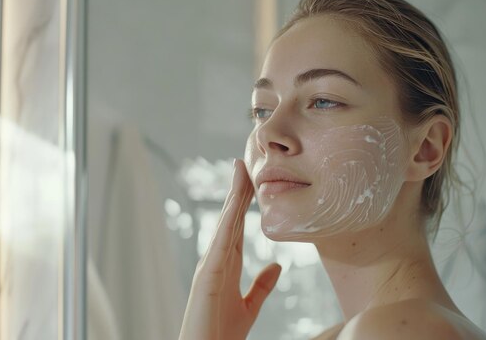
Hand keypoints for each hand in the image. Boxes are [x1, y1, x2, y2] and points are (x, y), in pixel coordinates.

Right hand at [179, 159, 282, 339]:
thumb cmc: (221, 333)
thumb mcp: (249, 307)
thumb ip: (262, 285)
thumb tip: (277, 266)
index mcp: (226, 266)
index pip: (237, 226)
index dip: (243, 203)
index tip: (251, 179)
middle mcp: (215, 260)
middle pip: (230, 218)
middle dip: (238, 190)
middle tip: (244, 162)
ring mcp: (209, 266)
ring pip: (224, 224)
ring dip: (232, 197)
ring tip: (239, 170)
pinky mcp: (207, 276)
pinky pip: (220, 244)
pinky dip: (227, 222)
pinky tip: (234, 205)